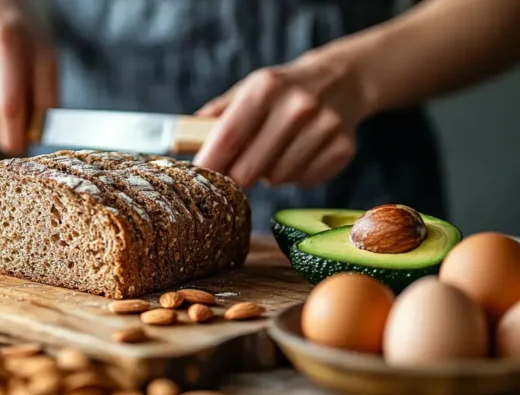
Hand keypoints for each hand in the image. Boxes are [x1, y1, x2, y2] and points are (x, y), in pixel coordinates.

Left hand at [193, 53, 369, 187]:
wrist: (341, 81)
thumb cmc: (282, 91)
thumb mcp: (248, 89)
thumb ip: (216, 115)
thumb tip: (182, 140)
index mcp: (266, 88)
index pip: (228, 137)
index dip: (209, 164)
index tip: (197, 178)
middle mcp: (298, 106)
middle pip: (249, 169)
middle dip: (238, 175)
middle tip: (238, 169)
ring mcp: (324, 127)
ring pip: (277, 179)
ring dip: (269, 174)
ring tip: (275, 153)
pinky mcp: (343, 148)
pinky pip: (303, 181)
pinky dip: (296, 176)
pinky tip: (299, 155)